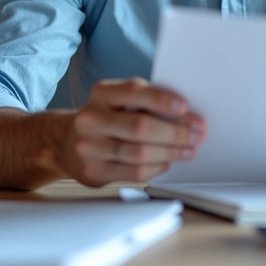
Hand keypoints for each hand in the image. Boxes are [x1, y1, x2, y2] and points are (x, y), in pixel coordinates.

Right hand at [63, 78, 205, 186]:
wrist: (68, 142)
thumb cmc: (107, 117)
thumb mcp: (119, 100)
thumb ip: (146, 102)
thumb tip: (186, 114)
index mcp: (101, 93)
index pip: (134, 92)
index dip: (161, 99)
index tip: (185, 106)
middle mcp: (91, 118)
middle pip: (140, 127)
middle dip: (175, 132)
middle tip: (198, 133)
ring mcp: (89, 147)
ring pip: (140, 153)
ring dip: (171, 152)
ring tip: (189, 149)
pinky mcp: (93, 171)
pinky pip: (134, 172)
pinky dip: (157, 167)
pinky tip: (168, 161)